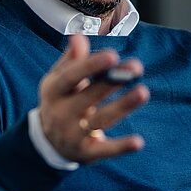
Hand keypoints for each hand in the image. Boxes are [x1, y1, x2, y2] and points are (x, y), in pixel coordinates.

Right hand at [38, 34, 148, 163]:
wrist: (48, 141)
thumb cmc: (60, 101)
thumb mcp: (58, 80)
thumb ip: (71, 59)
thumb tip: (78, 37)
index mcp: (53, 91)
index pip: (71, 77)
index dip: (90, 66)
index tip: (112, 55)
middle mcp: (60, 114)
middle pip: (88, 97)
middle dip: (112, 82)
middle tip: (136, 66)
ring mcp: (72, 135)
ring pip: (100, 120)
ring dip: (122, 107)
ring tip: (143, 92)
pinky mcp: (86, 152)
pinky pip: (105, 149)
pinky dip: (121, 147)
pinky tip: (138, 142)